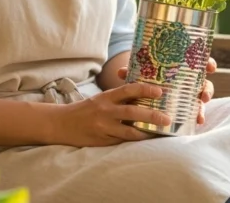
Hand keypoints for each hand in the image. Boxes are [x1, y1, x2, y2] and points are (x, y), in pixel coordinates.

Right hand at [48, 83, 170, 146]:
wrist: (62, 124)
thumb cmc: (86, 110)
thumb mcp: (100, 98)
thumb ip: (119, 95)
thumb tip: (142, 90)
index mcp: (106, 97)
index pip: (128, 89)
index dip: (145, 89)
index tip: (160, 91)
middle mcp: (106, 111)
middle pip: (132, 111)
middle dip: (152, 114)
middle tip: (167, 118)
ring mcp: (104, 127)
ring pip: (129, 130)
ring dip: (146, 131)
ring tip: (160, 131)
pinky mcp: (103, 140)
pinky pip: (123, 140)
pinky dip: (135, 140)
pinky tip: (145, 139)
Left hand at [115, 56, 216, 124]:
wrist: (148, 94)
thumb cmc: (148, 79)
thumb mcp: (142, 75)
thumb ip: (134, 74)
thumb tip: (121, 72)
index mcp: (182, 68)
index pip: (198, 62)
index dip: (207, 63)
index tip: (210, 66)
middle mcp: (190, 80)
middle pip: (204, 81)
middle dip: (207, 87)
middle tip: (203, 94)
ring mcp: (191, 94)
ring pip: (203, 96)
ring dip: (204, 102)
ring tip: (201, 109)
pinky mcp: (188, 107)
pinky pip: (196, 111)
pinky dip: (198, 115)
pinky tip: (198, 121)